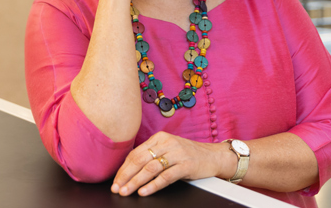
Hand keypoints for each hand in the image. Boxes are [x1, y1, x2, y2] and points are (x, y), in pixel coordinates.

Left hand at [111, 131, 232, 196]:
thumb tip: (129, 171)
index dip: (123, 168)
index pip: (136, 153)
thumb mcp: (169, 150)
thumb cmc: (189, 155)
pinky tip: (144, 191)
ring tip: (127, 191)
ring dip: (136, 182)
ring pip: (151, 168)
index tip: (115, 181)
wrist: (214, 156)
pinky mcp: (186, 165)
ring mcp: (177, 153)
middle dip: (126, 176)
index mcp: (160, 137)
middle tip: (117, 188)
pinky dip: (153, 185)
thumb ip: (152, 156)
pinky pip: (166, 176)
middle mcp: (167, 143)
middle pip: (140, 160)